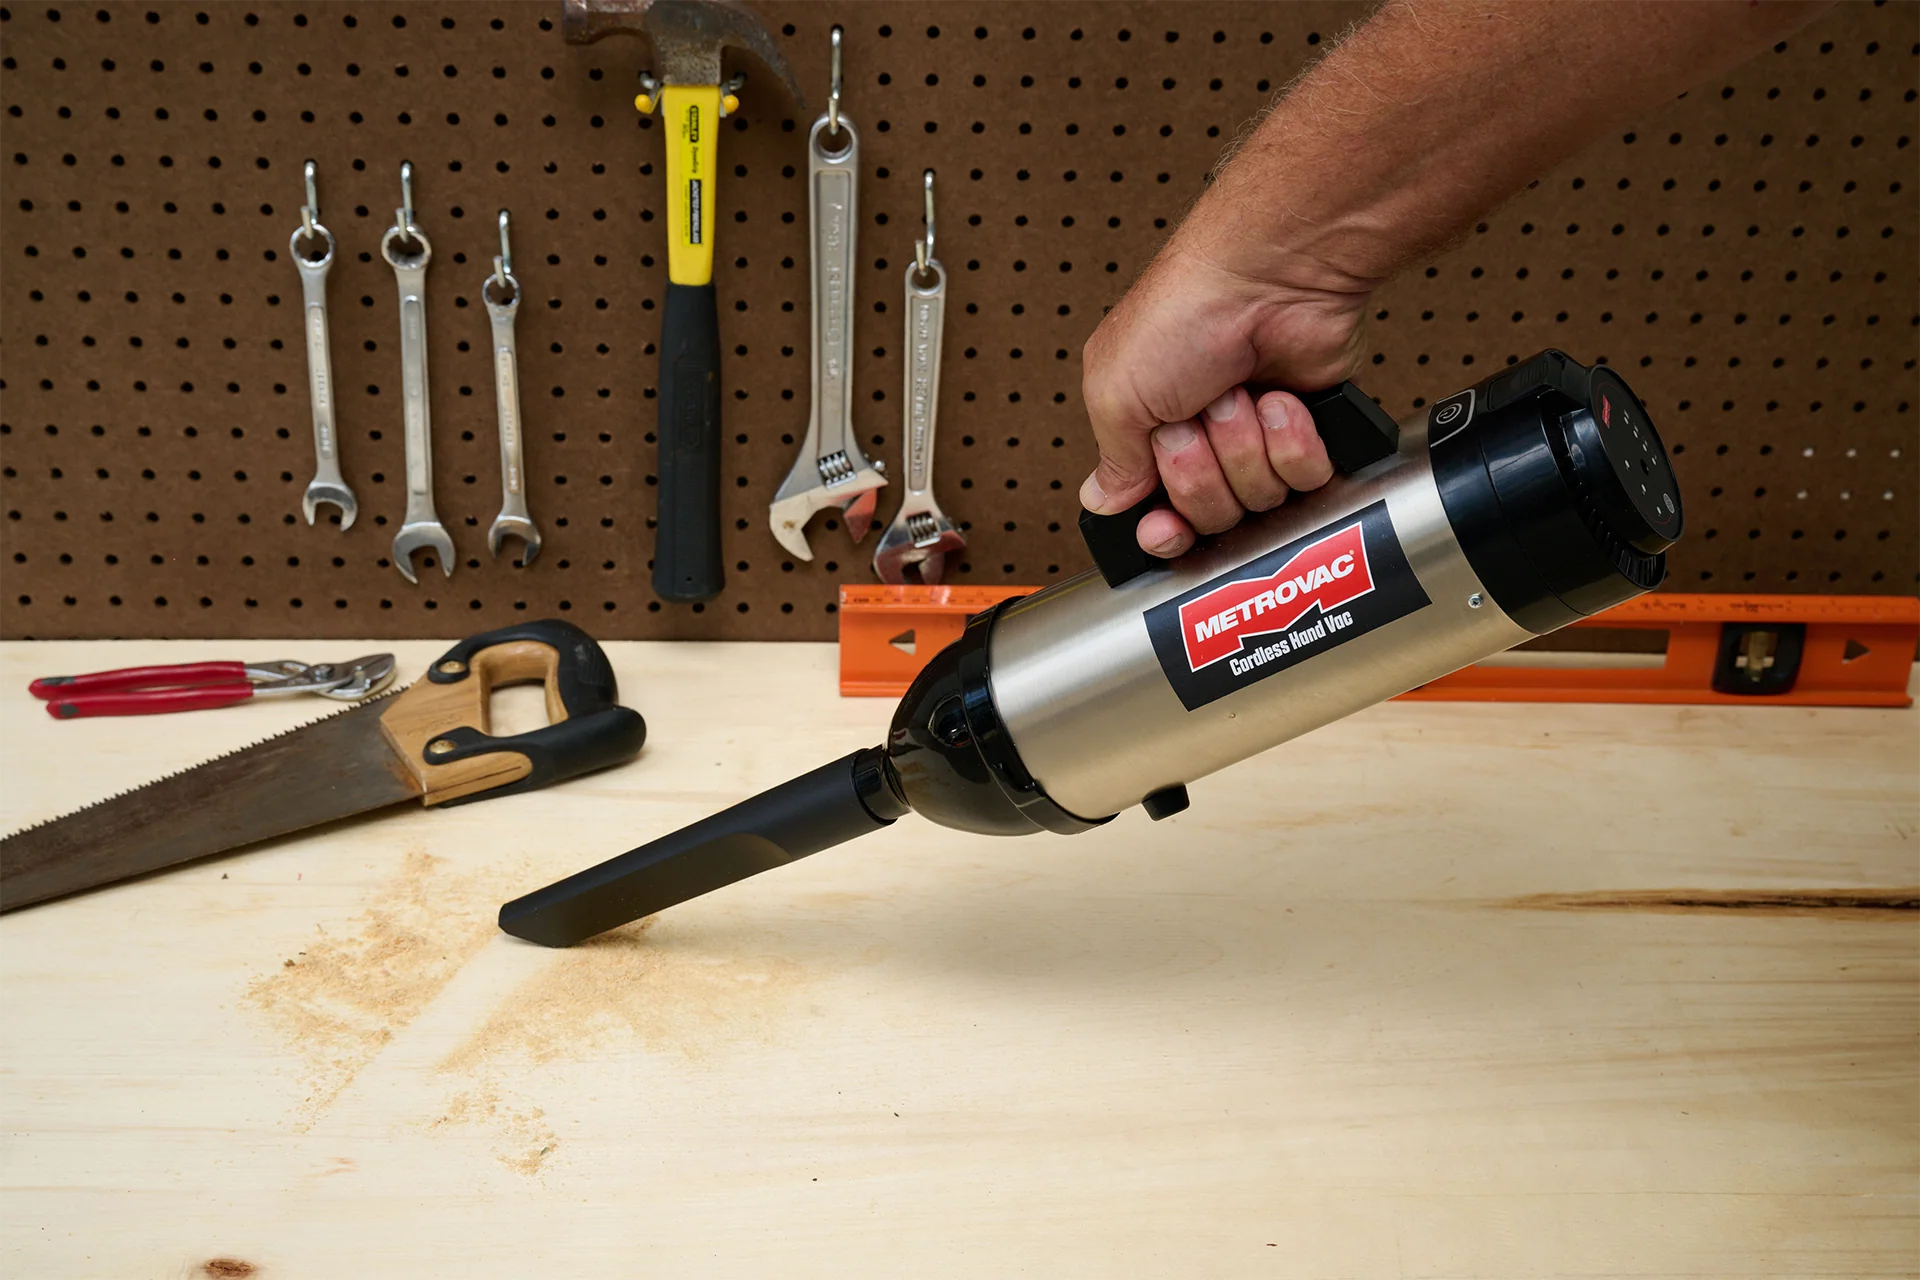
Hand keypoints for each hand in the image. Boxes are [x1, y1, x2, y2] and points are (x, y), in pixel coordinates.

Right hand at [1079, 241, 1371, 557]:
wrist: (1269, 278)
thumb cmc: (1185, 314)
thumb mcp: (1113, 392)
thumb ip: (1111, 462)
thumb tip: (1104, 501)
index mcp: (1148, 432)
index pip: (1157, 517)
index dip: (1164, 530)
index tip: (1164, 522)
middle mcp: (1207, 440)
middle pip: (1209, 516)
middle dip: (1204, 472)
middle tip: (1196, 419)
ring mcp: (1260, 438)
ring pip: (1260, 502)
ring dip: (1246, 448)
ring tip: (1239, 395)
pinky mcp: (1312, 432)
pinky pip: (1309, 482)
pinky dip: (1292, 441)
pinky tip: (1277, 400)